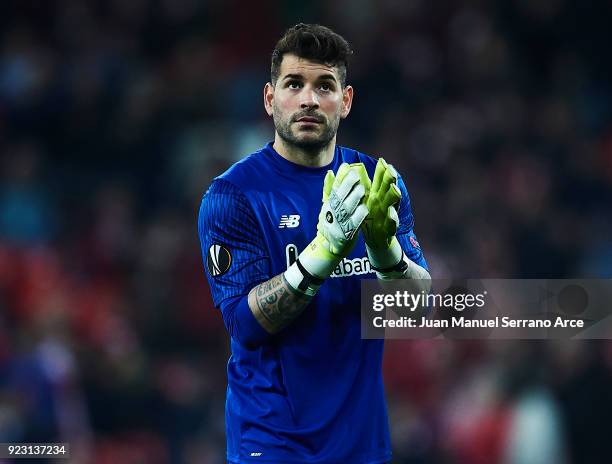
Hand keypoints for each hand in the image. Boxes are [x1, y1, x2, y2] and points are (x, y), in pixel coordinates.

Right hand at [300, 162, 368, 277]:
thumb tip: (330, 172)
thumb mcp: (327, 205)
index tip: (347, 167)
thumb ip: (329, 189)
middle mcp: (333, 212)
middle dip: (348, 185)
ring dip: (354, 198)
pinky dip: (358, 215)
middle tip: (356, 175)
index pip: (334, 188)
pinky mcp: (346, 233)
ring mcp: (339, 223)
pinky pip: (354, 223)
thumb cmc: (330, 223)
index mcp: (329, 204)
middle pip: (340, 196)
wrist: (328, 246)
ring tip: (362, 189)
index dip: (340, 178)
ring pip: (347, 208)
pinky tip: (365, 208)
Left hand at [362, 158, 400, 250]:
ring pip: (392, 204)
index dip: (382, 172)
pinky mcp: (388, 228)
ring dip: (394, 196)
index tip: (382, 161)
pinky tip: (391, 213)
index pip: (380, 181)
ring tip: (394, 188)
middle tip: (391, 170)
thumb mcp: (363, 201)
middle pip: (388, 189)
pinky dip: (392, 218)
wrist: (376, 239)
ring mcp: (387, 215)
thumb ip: (360, 186)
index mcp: (376, 196)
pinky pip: (391, 223)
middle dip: (390, 179)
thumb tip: (351, 168)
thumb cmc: (369, 217)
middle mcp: (383, 203)